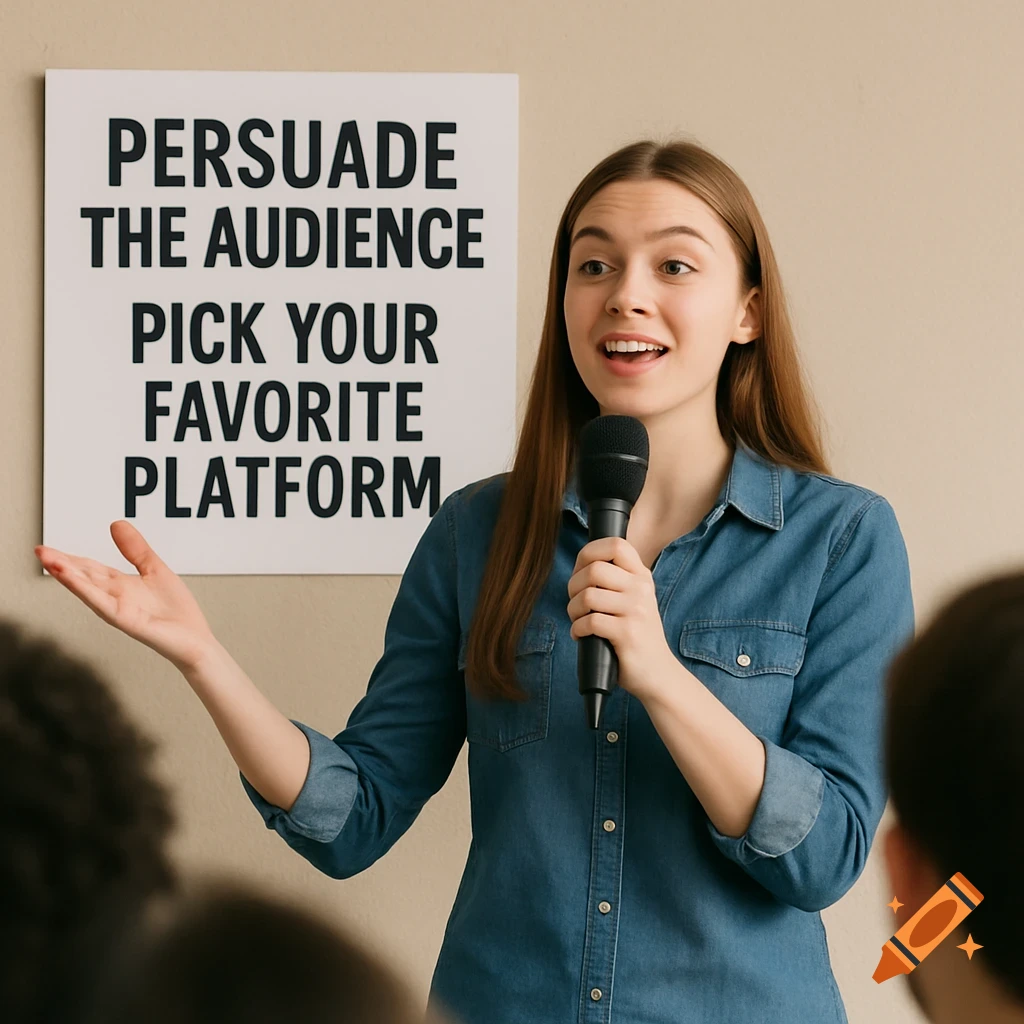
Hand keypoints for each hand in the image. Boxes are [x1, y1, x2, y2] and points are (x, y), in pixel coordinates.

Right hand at [34, 521, 217, 673]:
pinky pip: (103, 604)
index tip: (48, 549)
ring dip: (68, 575)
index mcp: (121, 586)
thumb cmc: (176, 610)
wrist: (195, 638)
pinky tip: (74, 579)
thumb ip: (135, 549)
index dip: (70, 558)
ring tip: (48, 560)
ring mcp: (119, 609)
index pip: (90, 569)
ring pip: (88, 590)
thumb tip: (116, 524)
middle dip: (61, 565)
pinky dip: (87, 591)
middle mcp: (116, 597)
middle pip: (84, 577)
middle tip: (39, 550)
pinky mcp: (127, 620)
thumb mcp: (154, 568)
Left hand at [566, 536, 676, 699]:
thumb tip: (581, 565)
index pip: (616, 544)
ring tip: (578, 621)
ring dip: (573, 610)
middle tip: (575, 603)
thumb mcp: (635, 600)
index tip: (580, 571)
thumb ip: (616, 580)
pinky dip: (577, 630)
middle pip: (594, 569)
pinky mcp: (628, 633)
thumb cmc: (637, 635)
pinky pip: (590, 622)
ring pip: (588, 596)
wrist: (659, 673)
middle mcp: (641, 589)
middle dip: (573, 586)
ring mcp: (636, 610)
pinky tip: (582, 636)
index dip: (589, 553)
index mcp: (641, 576)